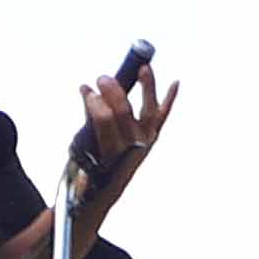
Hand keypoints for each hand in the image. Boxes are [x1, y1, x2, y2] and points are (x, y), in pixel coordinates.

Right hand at [80, 52, 179, 190]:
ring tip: (144, 68)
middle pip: (123, 112)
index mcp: (110, 153)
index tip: (86, 89)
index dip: (95, 103)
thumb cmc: (89, 164)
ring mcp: (145, 141)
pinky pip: (162, 115)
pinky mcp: (152, 137)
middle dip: (112, 91)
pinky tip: (176, 83)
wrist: (105, 190)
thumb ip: (88, 118)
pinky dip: (169, 99)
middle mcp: (131, 147)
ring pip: (148, 109)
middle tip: (102, 78)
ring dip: (148, 87)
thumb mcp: (82, 146)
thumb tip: (86, 89)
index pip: (104, 121)